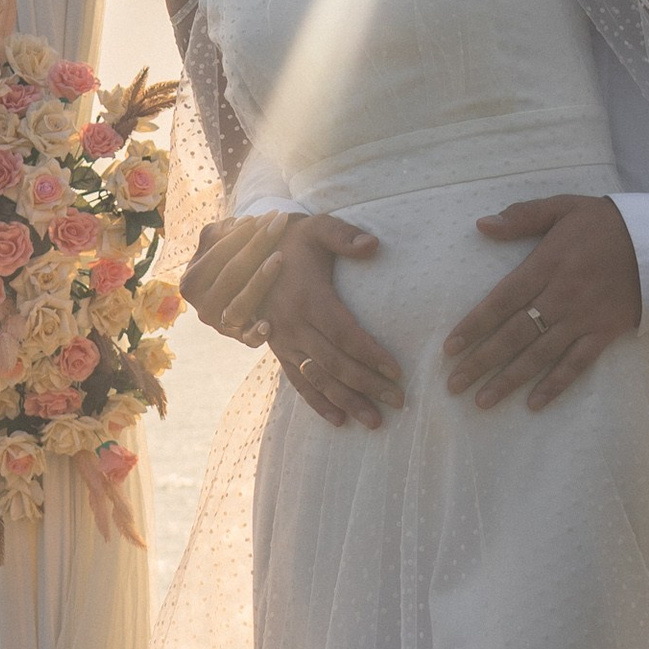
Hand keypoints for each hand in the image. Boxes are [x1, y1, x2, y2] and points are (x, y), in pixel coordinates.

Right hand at [180, 212, 403, 429]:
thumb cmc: (294, 238)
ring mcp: (282, 340)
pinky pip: (296, 381)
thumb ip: (345, 236)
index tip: (397, 371)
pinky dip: (316, 402)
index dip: (371, 354)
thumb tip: (374, 246)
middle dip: (368, 385)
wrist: (249, 249)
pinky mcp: (276, 348)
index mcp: (308, 297)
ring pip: (318, 378)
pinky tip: (338, 419)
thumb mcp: (318, 227)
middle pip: (335, 363)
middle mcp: (293, 324)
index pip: (345, 333)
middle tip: (398, 402)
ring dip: (346, 401)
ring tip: (374, 421)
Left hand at [442, 194, 641, 410]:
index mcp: (546, 265)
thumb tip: (482, 225)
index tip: (449, 348)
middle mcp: (560, 297)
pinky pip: (577, 365)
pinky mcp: (604, 334)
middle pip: (514, 335)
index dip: (474, 325)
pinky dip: (556, 385)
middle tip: (454, 385)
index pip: (501, 301)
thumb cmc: (606, 223)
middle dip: (481, 362)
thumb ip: (522, 217)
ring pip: (540, 356)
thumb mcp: (563, 207)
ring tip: (483, 401)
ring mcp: (583, 319)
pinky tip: (534, 404)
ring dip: (510, 380)